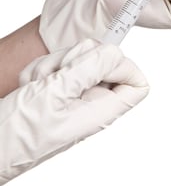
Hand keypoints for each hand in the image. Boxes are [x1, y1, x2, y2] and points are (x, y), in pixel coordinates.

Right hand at [0, 39, 148, 185]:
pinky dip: (42, 69)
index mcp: (101, 110)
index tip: (102, 59)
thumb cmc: (18, 133)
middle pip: (105, 62)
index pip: (137, 85)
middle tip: (59, 74)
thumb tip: (115, 52)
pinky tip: (32, 86)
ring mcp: (74, 95)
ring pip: (78, 59)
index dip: (125, 66)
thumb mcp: (55, 94)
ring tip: (40, 84)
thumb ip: (89, 69)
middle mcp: (92, 102)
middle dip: (77, 59)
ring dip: (54, 65)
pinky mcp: (59, 89)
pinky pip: (58, 64)